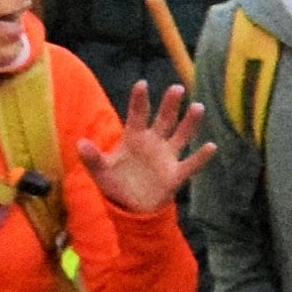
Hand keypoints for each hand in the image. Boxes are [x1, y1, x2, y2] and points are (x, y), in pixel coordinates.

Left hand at [96, 79, 215, 211]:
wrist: (131, 207)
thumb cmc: (116, 183)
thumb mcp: (100, 172)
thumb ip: (92, 158)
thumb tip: (80, 143)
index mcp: (134, 138)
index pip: (138, 115)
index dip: (139, 100)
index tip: (142, 84)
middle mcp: (153, 142)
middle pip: (164, 120)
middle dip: (170, 105)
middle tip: (177, 89)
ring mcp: (166, 157)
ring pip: (181, 136)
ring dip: (189, 123)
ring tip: (198, 107)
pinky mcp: (175, 174)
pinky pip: (190, 164)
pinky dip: (201, 156)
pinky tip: (211, 146)